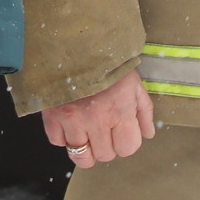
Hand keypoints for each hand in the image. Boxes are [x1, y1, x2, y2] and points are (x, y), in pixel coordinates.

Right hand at [42, 70, 156, 169]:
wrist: (72, 42)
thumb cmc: (106, 59)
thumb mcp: (133, 81)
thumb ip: (143, 110)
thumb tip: (148, 134)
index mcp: (119, 110)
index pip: (128, 148)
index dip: (127, 141)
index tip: (123, 130)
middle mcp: (96, 120)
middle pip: (105, 155)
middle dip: (108, 146)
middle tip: (104, 129)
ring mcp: (71, 120)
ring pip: (81, 157)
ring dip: (87, 149)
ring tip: (88, 136)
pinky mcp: (51, 116)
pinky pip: (58, 142)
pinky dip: (64, 137)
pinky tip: (70, 123)